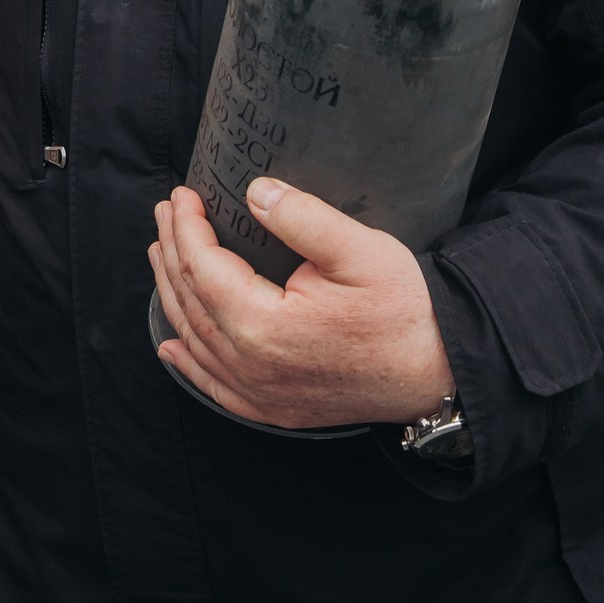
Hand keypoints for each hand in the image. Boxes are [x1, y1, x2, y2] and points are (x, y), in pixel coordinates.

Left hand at [149, 177, 453, 430]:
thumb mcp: (361, 250)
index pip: (203, 266)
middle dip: (172, 250)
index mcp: (263, 324)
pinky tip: (171, 346)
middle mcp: (251, 365)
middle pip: (190, 300)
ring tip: (162, 255)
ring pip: (195, 339)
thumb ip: (302, 219)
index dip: (188, 226)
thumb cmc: (406, 311)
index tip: (184, 194)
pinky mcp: (275, 410)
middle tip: (166, 212)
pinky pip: (214, 385)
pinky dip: (187, 362)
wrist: (441, 373)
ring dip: (172, 294)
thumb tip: (255, 192)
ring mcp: (260, 394)